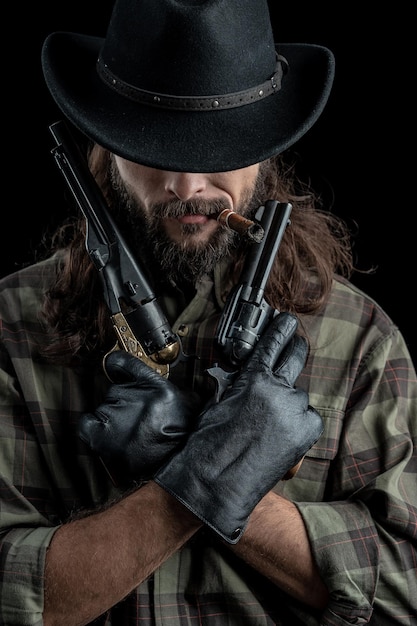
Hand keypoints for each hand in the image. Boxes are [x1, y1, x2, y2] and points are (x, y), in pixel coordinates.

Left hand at [78, 350, 194, 482]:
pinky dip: (92, 427)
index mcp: (157, 387)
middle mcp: (135, 398)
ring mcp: (117, 417)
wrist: (177, 464)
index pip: (124, 363)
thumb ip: (163, 383)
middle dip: (123, 401)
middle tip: (137, 419)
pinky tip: (106, 433)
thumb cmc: (181, 433)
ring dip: (113, 417)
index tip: (113, 366)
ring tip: (130, 433)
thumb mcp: (185, 398)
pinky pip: (87, 424)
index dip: (116, 363)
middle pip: (114, 390)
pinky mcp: (103, 437)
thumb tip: (133, 370)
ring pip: (104, 407)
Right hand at [154, 312, 322, 542]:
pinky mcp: (305, 433)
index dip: (282, 328)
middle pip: (296, 358)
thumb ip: (240, 383)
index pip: (273, 343)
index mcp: (254, 378)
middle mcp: (278, 391)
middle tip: (297, 344)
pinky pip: (308, 418)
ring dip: (290, 401)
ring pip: (299, 396)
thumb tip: (250, 376)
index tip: (289, 320)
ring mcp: (294, 412)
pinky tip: (282, 433)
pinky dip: (299, 422)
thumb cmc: (210, 442)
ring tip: (272, 420)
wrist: (218, 481)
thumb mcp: (220, 401)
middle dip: (296, 348)